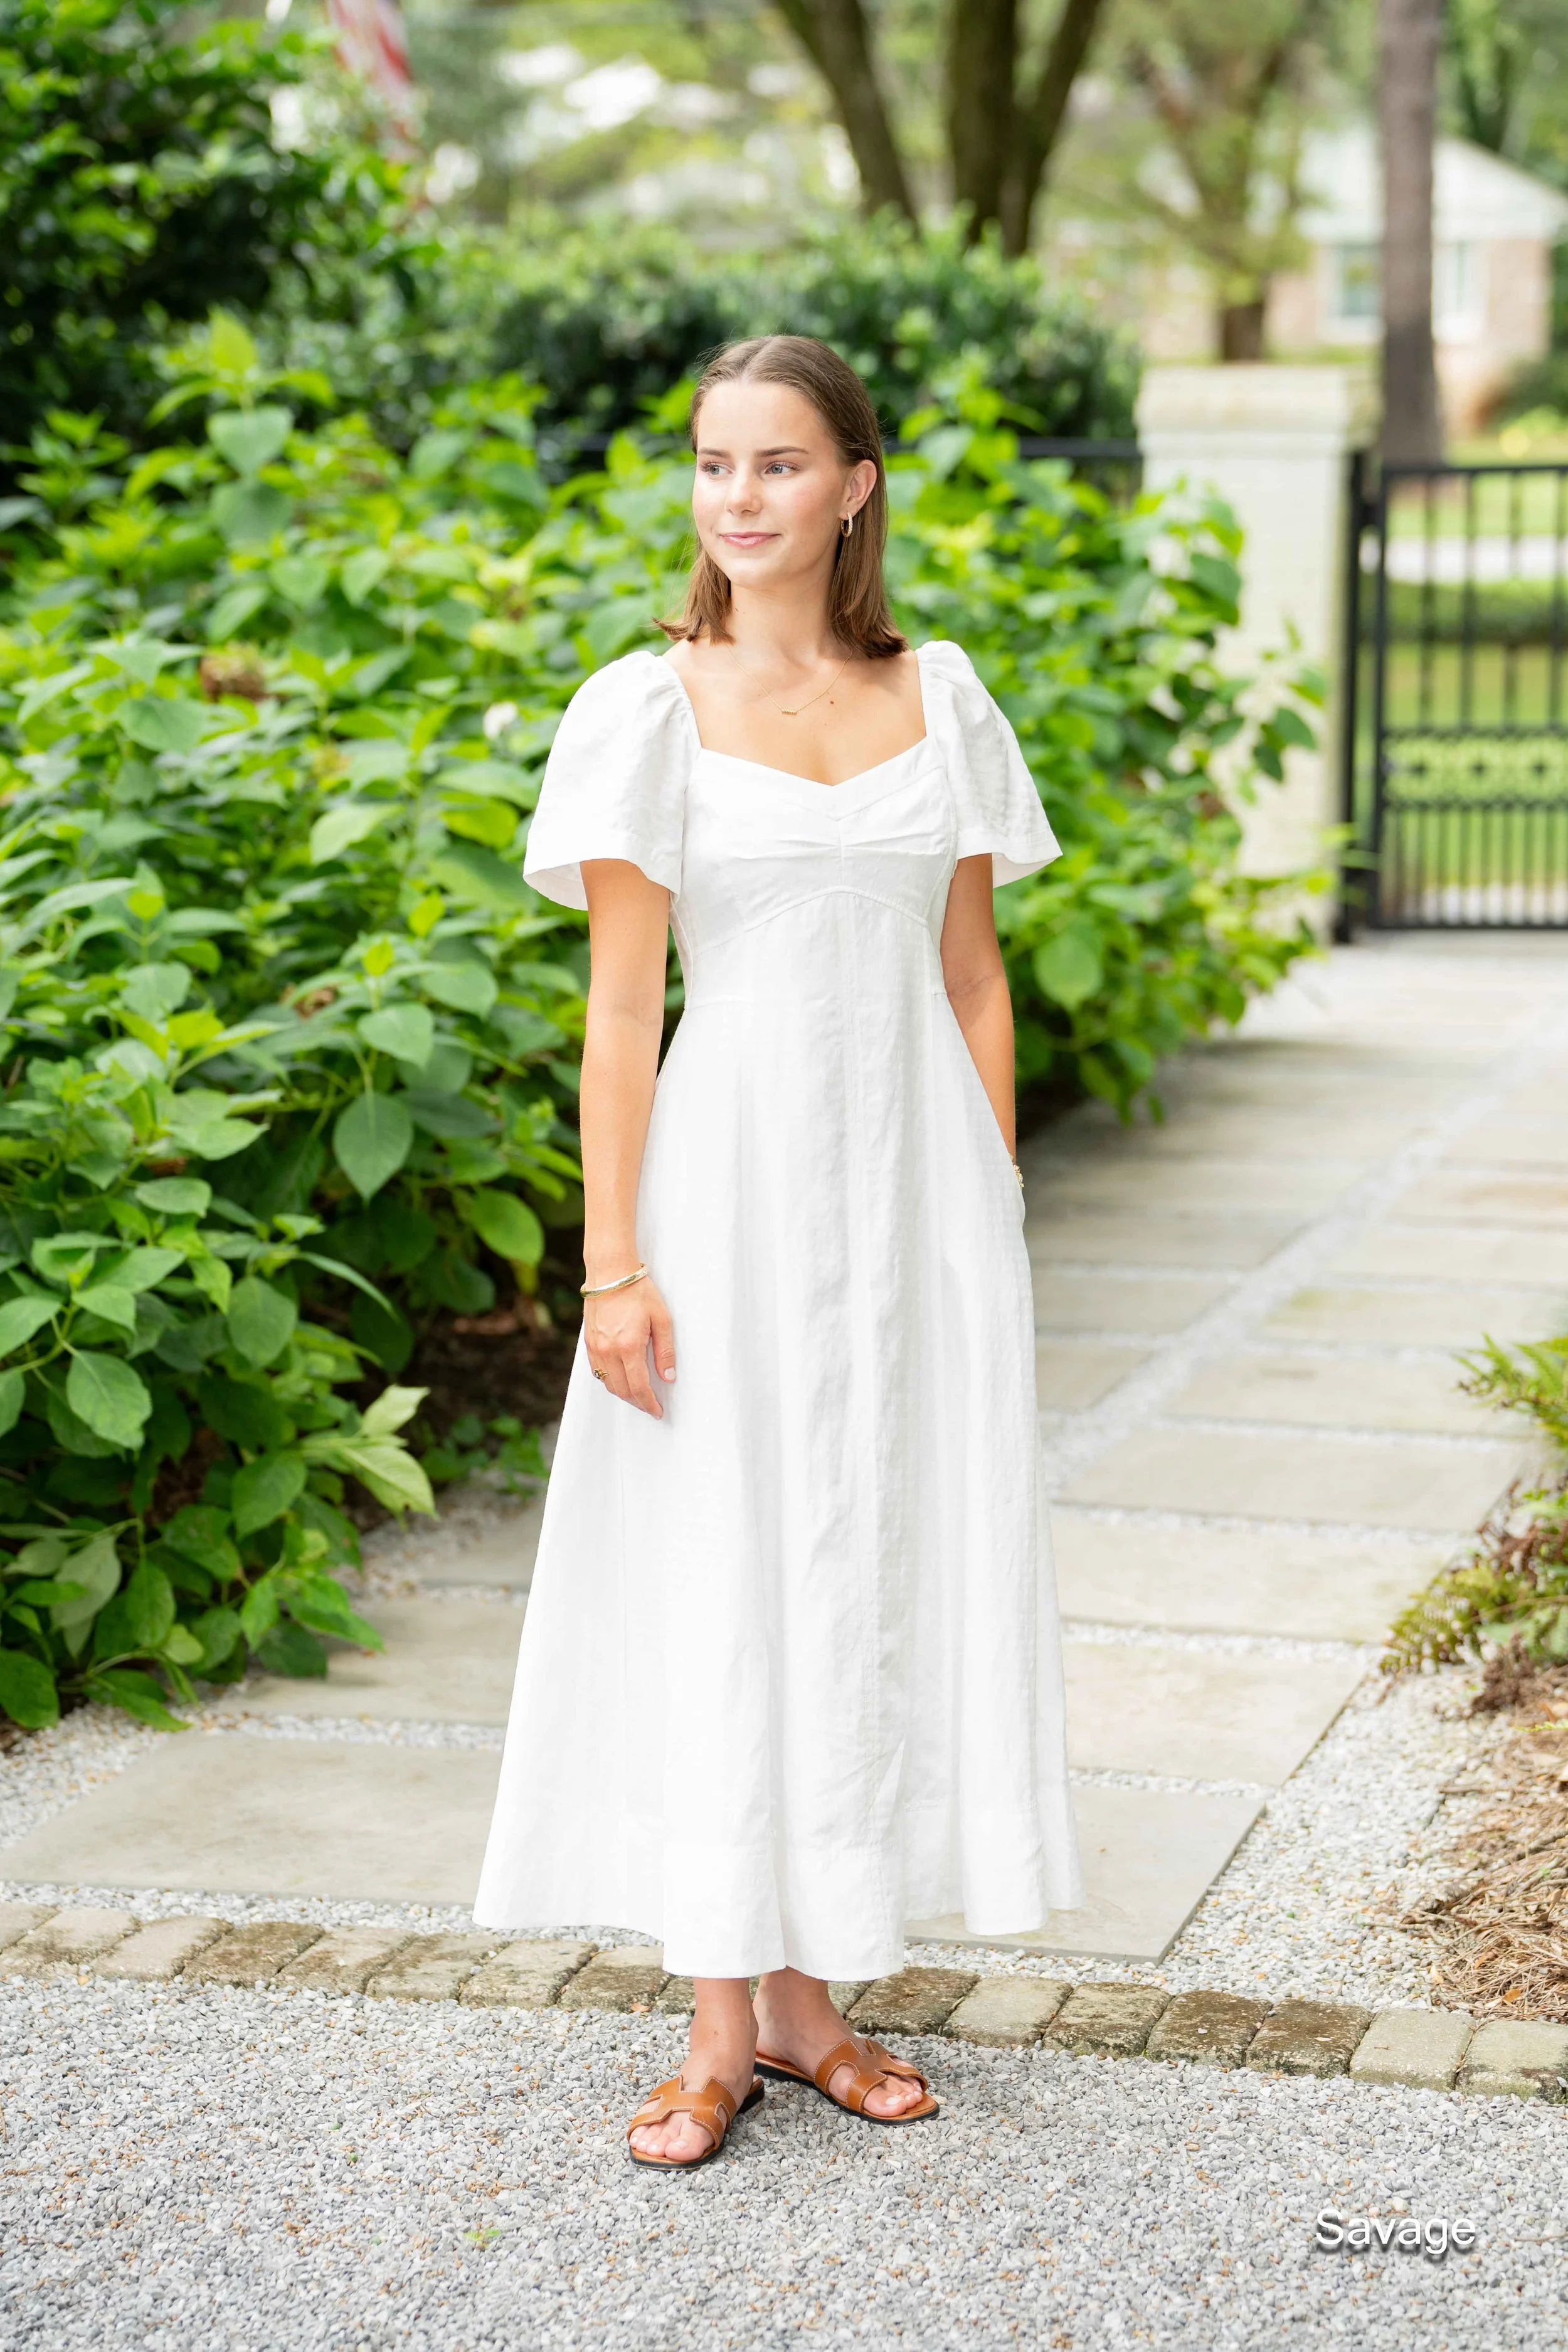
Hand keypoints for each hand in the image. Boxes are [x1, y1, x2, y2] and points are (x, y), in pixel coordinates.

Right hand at [584, 1276, 675, 1416]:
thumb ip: (665, 1351)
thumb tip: (669, 1377)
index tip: (657, 1411)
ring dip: (623, 1393)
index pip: (639, 1387)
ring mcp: (595, 1347)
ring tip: (638, 1395)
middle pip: (622, 1390)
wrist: (610, 1272)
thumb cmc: (638, 1291)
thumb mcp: (661, 1319)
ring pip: (607, 1383)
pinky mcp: (588, 1342)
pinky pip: (597, 1371)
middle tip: (650, 1406)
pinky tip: (621, 1378)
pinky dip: (610, 1380)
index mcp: (629, 1346)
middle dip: (637, 1402)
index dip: (649, 1403)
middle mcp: (608, 1351)